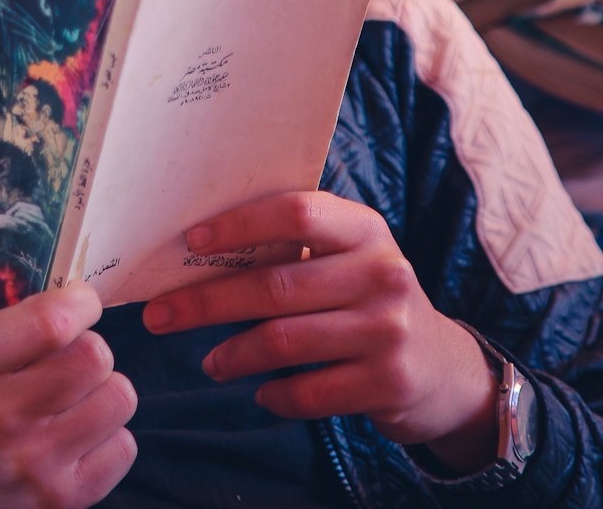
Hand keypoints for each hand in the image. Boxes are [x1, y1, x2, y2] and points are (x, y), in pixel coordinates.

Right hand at [0, 283, 136, 508]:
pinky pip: (125, 446)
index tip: (81, 304)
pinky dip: (109, 435)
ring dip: (104, 389)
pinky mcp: (60, 500)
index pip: (52, 322)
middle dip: (91, 346)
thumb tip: (82, 294)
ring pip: (119, 397)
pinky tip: (78, 433)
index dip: (82, 304)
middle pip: (95, 357)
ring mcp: (32, 465)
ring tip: (76, 395)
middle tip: (72, 356)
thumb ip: (18, 316)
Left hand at [142, 191, 497, 471]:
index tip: (191, 242)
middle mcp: (382, 273)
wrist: (443, 368)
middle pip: (275, 285)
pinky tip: (258, 390)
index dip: (239, 225)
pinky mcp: (388, 383)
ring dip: (232, 354)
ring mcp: (388, 330)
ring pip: (283, 341)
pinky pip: (309, 392)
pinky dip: (273, 394)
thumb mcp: (348, 258)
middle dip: (206, 302)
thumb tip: (199, 246)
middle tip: (161, 315)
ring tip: (210, 362)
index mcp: (365, 229)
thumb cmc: (367, 299)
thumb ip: (295, 245)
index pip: (296, 211)